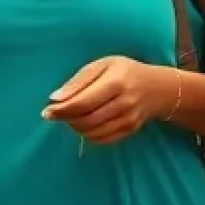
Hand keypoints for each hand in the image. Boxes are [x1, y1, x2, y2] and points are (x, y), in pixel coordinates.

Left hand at [45, 58, 174, 144]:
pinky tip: (85, 125)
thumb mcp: (103, 65)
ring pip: (93, 132)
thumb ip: (79, 81)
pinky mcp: (130, 130)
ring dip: (76, 127)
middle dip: (66, 119)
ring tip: (71, 117)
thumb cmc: (124, 71)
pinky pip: (102, 140)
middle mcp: (125, 102)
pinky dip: (88, 135)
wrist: (157, 87)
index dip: (62, 109)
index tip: (46, 111)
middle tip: (56, 114)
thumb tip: (55, 98)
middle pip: (87, 119)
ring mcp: (129, 119)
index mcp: (116, 81)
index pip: (83, 102)